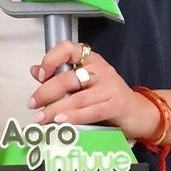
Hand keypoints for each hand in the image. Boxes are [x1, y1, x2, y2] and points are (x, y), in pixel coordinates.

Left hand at [28, 41, 160, 141]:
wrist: (138, 112)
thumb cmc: (106, 97)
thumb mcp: (83, 83)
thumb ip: (59, 76)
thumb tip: (35, 71)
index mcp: (90, 59)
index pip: (68, 48)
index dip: (51, 59)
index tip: (40, 75)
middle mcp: (100, 69)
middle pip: (68, 78)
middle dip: (46, 92)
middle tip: (32, 104)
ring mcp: (109, 86)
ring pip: (76, 98)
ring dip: (54, 109)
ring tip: (40, 118)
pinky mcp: (115, 104)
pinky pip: (90, 111)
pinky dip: (73, 117)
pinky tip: (60, 121)